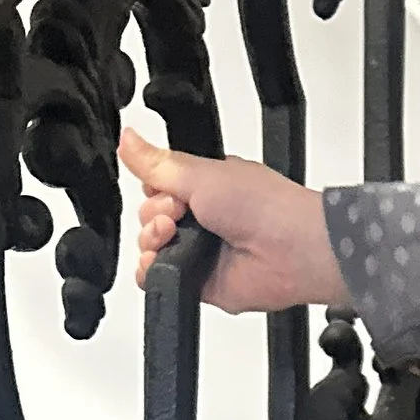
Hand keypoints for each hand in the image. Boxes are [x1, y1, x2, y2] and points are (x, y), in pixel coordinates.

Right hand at [119, 125, 348, 313]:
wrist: (292, 250)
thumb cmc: (264, 206)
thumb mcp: (200, 173)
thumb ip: (157, 163)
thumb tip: (127, 138)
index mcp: (204, 187)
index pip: (155, 187)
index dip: (152, 189)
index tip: (167, 189)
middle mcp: (201, 219)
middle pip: (147, 217)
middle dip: (152, 214)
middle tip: (178, 212)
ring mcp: (199, 251)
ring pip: (149, 247)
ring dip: (150, 239)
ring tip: (174, 233)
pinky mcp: (197, 281)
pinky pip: (157, 277)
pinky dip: (151, 270)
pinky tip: (163, 260)